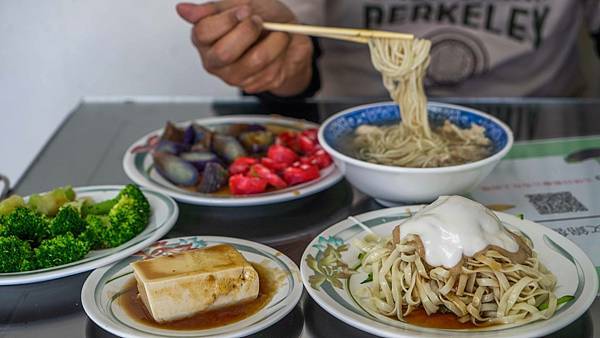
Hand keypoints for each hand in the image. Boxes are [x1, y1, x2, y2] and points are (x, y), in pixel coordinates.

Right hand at [176, 0, 313, 95]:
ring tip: (279, 33)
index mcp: (204, 37)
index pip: (203, 33)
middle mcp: (214, 60)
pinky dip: (281, 55)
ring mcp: (232, 76)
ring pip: (254, 61)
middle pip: (224, 53)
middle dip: (248, 32)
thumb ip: (213, 8)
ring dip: (274, 42)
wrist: (290, 35)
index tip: (245, 10)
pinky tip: (279, 50)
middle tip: (260, 21)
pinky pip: (269, 72)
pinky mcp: (251, 86)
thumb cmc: (263, 17)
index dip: (227, 20)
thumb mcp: (240, 2)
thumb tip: (182, 10)